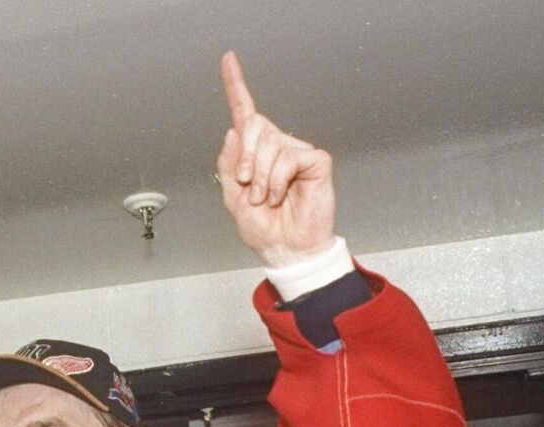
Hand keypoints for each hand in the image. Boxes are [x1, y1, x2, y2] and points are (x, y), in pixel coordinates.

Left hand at [214, 51, 335, 266]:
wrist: (286, 250)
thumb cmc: (265, 228)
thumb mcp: (233, 197)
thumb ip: (229, 164)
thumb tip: (234, 131)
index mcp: (255, 154)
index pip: (245, 115)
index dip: (236, 86)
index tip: (228, 59)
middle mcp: (276, 147)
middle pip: (254, 126)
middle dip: (245, 159)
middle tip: (249, 187)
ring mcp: (296, 152)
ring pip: (270, 144)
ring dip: (262, 178)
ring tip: (268, 198)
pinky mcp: (315, 161)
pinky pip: (289, 157)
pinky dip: (279, 179)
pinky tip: (282, 194)